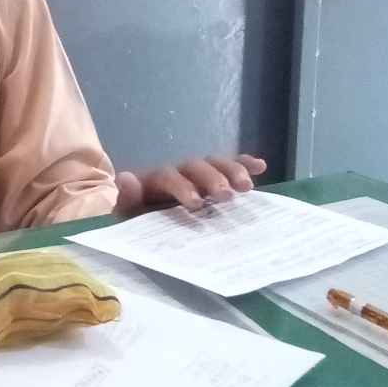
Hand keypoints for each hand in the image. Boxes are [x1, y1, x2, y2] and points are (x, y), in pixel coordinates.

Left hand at [115, 154, 266, 215]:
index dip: (183, 187)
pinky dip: (244, 164)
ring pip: (215, 165)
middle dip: (212, 179)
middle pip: (196, 167)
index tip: (196, 203)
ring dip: (231, 171)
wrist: (143, 222)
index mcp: (156, 181)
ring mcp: (198, 175)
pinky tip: (261, 166)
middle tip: (226, 195)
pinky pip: (229, 167)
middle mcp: (180, 173)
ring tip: (247, 187)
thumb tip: (126, 179)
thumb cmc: (137, 218)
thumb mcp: (127, 212)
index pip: (170, 177)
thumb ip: (126, 198)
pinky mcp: (213, 181)